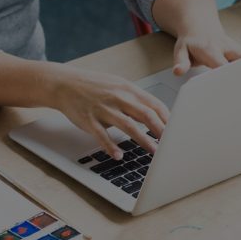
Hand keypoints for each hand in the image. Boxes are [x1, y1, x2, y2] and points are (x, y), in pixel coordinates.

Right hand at [48, 66, 169, 158]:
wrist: (64, 84)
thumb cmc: (94, 86)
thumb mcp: (117, 85)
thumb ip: (135, 98)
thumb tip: (156, 113)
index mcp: (127, 89)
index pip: (154, 104)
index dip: (167, 118)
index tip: (176, 130)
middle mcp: (117, 97)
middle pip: (145, 114)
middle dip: (161, 130)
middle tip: (171, 143)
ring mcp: (103, 109)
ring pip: (128, 125)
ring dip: (143, 140)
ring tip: (154, 151)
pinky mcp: (89, 120)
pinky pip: (102, 135)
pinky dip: (111, 147)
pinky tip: (118, 155)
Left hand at [172, 22, 240, 75]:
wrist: (199, 24)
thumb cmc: (190, 40)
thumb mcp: (180, 50)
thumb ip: (181, 61)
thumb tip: (178, 71)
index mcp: (211, 50)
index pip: (221, 65)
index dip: (226, 76)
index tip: (231, 89)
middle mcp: (226, 48)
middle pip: (240, 61)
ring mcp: (234, 48)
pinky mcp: (240, 50)